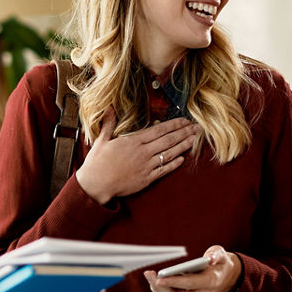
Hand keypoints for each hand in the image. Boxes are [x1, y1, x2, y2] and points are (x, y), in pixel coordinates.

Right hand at [75, 111, 198, 204]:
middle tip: (196, 128)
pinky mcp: (146, 179)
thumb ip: (109, 123)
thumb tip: (110, 107)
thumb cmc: (97, 163)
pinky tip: (182, 159)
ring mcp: (146, 166)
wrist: (95, 185)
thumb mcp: (102, 140)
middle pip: (168, 140)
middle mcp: (142, 152)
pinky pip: (164, 170)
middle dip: (184, 133)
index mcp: (133, 141)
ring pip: (169, 154)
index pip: (159, 130)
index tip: (184, 120)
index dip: (174, 125)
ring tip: (194, 140)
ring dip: (183, 146)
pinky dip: (174, 164)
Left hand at [144, 245, 241, 291]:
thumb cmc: (219, 262)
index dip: (173, 282)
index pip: (189, 284)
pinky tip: (155, 281)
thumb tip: (210, 258)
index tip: (159, 278)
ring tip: (150, 276)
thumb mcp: (221, 254)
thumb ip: (216, 255)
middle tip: (148, 274)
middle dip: (160, 288)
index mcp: (211, 282)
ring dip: (158, 291)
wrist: (224, 276)